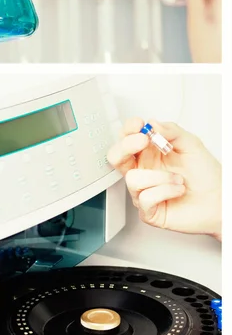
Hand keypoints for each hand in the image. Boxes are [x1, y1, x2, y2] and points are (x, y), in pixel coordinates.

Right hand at [107, 117, 220, 238]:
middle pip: (116, 157)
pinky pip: (145, 198)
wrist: (219, 202)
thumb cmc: (206, 176)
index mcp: (150, 154)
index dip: (127, 130)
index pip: (127, 139)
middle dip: (126, 146)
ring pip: (132, 178)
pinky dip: (165, 192)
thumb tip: (153, 124)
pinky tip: (176, 191)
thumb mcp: (192, 146)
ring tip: (177, 178)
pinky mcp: (148, 210)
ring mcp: (143, 190)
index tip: (138, 124)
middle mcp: (144, 171)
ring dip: (159, 177)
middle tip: (143, 141)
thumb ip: (172, 131)